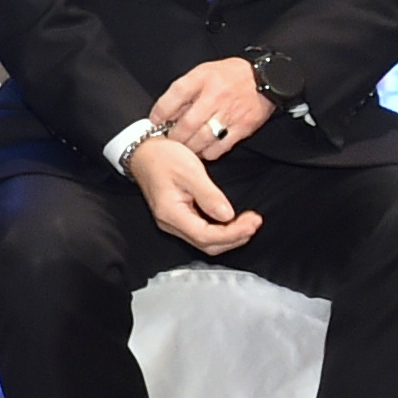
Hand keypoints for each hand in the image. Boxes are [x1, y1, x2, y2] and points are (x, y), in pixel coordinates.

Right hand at [128, 135, 259, 254]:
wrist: (142, 153)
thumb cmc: (162, 157)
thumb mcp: (189, 170)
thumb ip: (209, 195)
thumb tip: (228, 215)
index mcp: (171, 213)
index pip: (206, 236)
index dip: (233, 233)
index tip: (253, 222)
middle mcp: (171, 224)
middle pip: (207, 245)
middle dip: (235, 237)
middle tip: (255, 222)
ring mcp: (173, 223)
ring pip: (206, 242)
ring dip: (230, 236)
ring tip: (249, 223)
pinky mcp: (178, 218)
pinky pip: (202, 233)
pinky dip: (221, 231)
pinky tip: (233, 221)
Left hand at [148, 56, 272, 164]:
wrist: (267, 78)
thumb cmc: (230, 75)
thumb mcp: (203, 72)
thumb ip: (185, 90)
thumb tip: (166, 113)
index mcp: (203, 78)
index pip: (176, 95)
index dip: (161, 111)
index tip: (154, 121)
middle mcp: (216, 95)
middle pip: (187, 123)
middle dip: (174, 136)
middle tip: (168, 140)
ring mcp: (230, 113)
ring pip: (201, 139)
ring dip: (189, 147)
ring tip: (184, 147)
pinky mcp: (243, 127)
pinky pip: (219, 147)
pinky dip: (207, 152)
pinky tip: (203, 150)